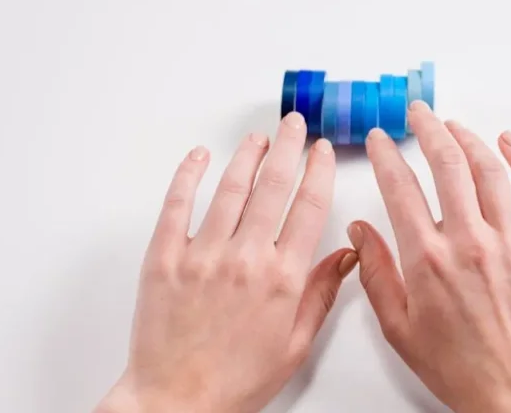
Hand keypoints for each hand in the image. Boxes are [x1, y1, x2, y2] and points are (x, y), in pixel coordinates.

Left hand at [96, 112, 356, 412]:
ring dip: (247, 156)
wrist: (177, 403)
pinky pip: (177, 206)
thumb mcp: (295, 344)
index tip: (320, 151)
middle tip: (294, 125)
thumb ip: (321, 293)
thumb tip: (346, 254)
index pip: (308, 207)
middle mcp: (245, 259)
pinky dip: (188, 176)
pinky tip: (199, 157)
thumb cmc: (236, 381)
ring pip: (230, 189)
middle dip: (287, 148)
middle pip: (273, 186)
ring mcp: (202, 255)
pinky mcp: (164, 259)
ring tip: (258, 137)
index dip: (317, 171)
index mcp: (283, 279)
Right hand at [351, 101, 510, 412]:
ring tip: (453, 125)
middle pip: (446, 164)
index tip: (382, 140)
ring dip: (468, 138)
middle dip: (427, 129)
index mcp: (427, 260)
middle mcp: (469, 242)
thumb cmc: (458, 368)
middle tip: (418, 114)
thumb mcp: (399, 328)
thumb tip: (360, 231)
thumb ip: (376, 274)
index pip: (400, 187)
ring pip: (488, 169)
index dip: (387, 155)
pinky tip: (509, 143)